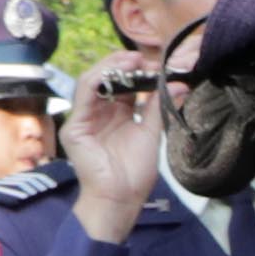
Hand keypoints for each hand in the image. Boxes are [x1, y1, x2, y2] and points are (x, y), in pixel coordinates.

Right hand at [64, 63, 163, 231]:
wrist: (121, 199)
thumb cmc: (134, 173)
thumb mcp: (151, 133)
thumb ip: (159, 107)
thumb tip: (179, 84)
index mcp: (116, 115)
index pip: (123, 85)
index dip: (136, 71)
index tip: (155, 62)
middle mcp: (99, 114)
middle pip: (105, 79)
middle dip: (123, 64)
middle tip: (142, 57)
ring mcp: (85, 119)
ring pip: (91, 81)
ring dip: (110, 67)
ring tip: (130, 61)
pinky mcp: (75, 127)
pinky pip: (83, 95)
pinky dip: (98, 79)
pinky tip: (115, 72)